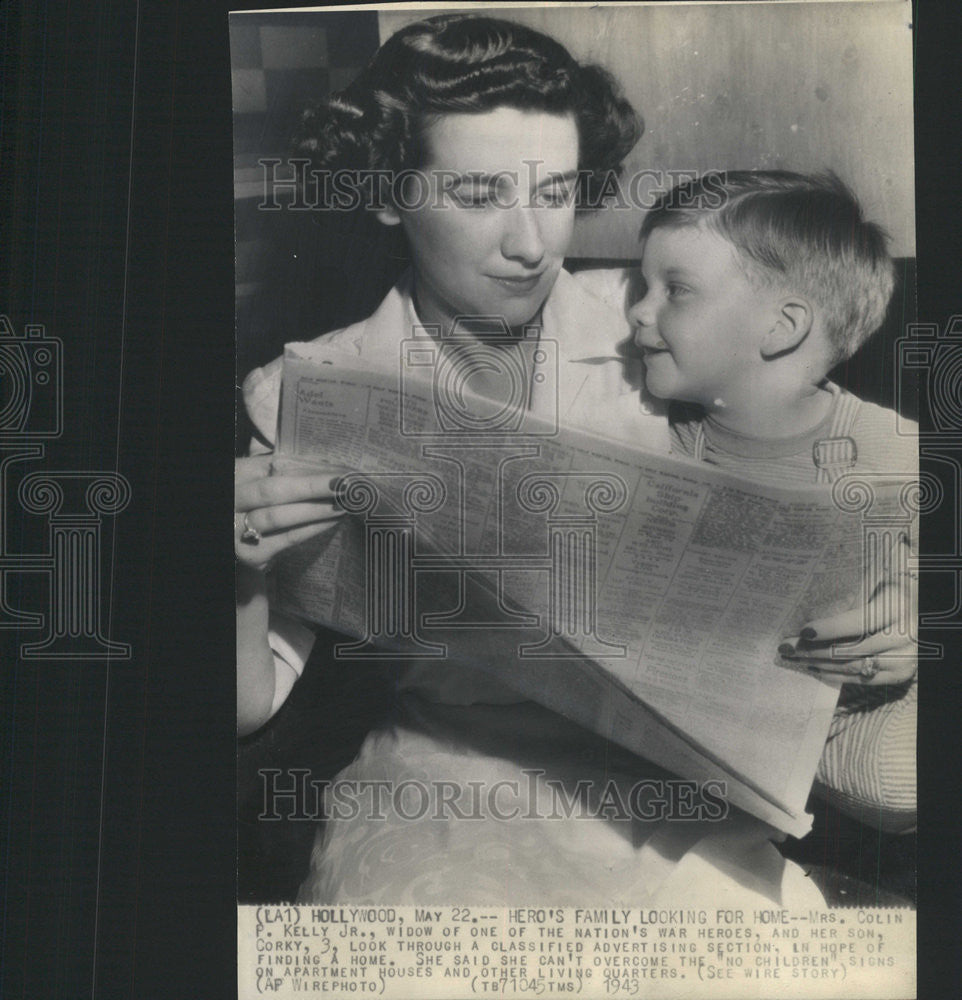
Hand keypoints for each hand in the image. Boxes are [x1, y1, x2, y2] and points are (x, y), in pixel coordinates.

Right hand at [234, 454, 344, 572]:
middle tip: (348, 484)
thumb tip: (331, 468)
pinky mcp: (252, 553)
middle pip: (275, 490)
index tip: (341, 469)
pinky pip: (286, 538)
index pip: (276, 466)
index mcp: (237, 474)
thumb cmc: (255, 505)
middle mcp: (233, 500)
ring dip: (316, 509)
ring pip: (279, 516)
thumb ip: (287, 472)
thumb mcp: (261, 481)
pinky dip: (312, 528)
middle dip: (315, 485)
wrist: (239, 540)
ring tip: (344, 503)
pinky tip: (332, 522)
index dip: (311, 467)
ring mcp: (238, 529)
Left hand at [780, 567, 917, 686]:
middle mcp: (904, 636)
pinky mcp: (901, 675)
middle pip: (850, 648)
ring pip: (853, 666)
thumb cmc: (891, 593)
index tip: (804, 631)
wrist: (923, 613)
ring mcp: (905, 659)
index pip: (858, 622)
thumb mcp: (876, 585)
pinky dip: (836, 674)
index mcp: (897, 608)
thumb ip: (850, 597)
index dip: (829, 628)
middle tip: (786, 647)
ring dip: (819, 663)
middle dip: (813, 649)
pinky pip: (863, 679)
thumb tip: (810, 610)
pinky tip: (815, 667)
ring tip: (794, 657)